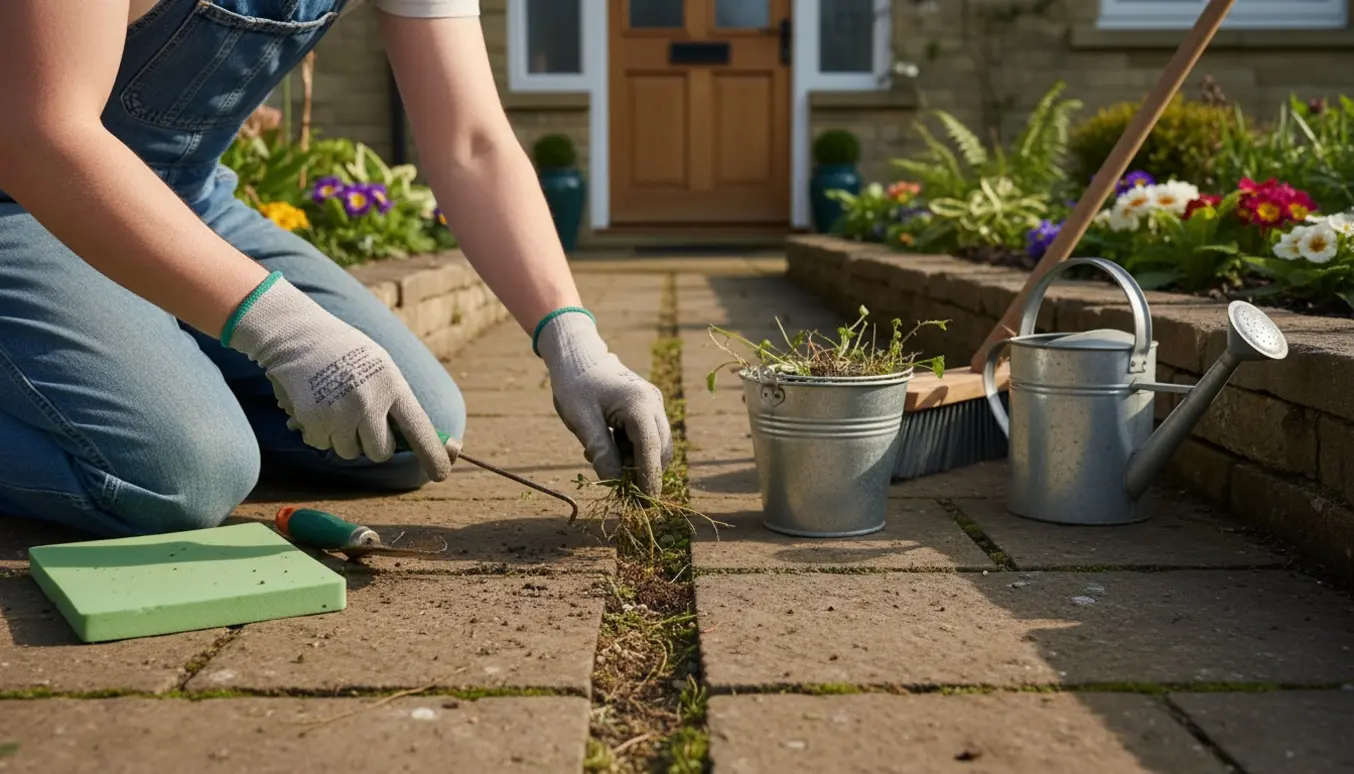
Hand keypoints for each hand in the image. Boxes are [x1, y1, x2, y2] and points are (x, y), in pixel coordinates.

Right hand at [224, 272, 451, 481]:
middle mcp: (369, 402)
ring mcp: (340, 413)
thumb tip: (429, 441)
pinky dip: (319, 432)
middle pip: (381, 452)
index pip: (419, 428)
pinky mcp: (314, 421)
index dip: (432, 454)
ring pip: (350, 452)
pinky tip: (317, 405)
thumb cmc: (346, 353)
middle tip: (362, 421)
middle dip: (373, 444)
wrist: (298, 335)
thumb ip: (399, 404)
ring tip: (336, 405)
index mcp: (392, 385)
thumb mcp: (381, 368)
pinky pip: (322, 445)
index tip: (441, 473)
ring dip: (344, 438)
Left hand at [536, 310, 672, 495]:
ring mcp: (653, 404)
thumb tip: (614, 482)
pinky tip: (606, 445)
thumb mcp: (581, 420)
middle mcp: (653, 403)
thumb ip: (600, 451)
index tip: (645, 503)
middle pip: (660, 449)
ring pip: (655, 445)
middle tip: (617, 489)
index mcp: (639, 404)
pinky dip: (632, 449)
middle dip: (643, 472)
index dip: (649, 478)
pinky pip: (647, 436)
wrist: (577, 355)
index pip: (651, 449)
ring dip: (635, 461)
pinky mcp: (648, 407)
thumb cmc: (575, 384)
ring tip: (600, 457)